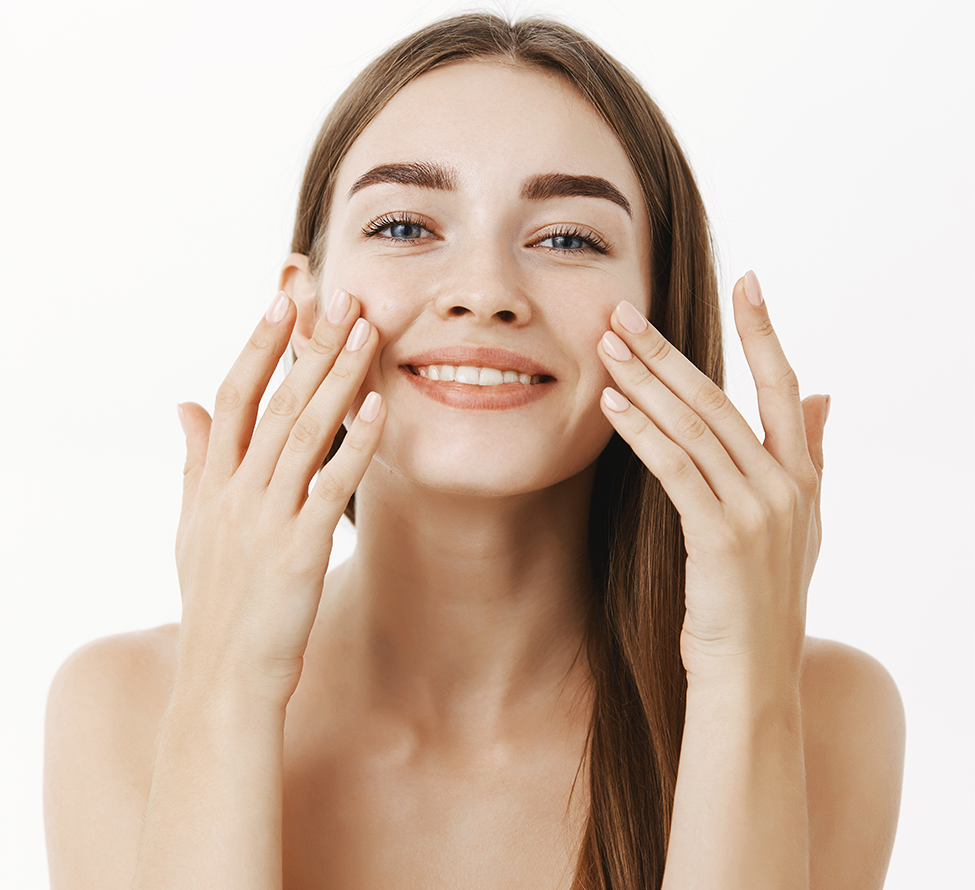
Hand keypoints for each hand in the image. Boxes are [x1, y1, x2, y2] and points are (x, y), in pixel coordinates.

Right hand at [175, 288, 385, 706]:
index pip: (234, 395)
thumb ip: (194, 461)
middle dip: (305, 344)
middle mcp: (235, 492)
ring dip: (336, 377)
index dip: (258, 343)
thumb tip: (183, 404)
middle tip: (336, 293)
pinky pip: (332, 487)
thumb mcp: (191, 528)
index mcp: (211, 483)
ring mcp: (265, 520)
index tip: (283, 297)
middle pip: (272, 401)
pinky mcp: (298, 551)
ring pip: (302, 432)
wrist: (220, 680)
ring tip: (365, 330)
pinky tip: (380, 406)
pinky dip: (356, 445)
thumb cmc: (213, 604)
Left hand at [596, 272, 828, 689]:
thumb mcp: (798, 526)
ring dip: (644, 381)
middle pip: (721, 397)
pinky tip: (612, 405)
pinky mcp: (721, 537)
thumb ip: (807, 455)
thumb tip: (823, 394)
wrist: (754, 678)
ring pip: (694, 426)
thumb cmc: (761, 602)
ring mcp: (758, 510)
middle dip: (668, 351)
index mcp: (803, 476)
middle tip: (624, 310)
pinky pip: (675, 469)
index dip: (766, 331)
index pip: (783, 385)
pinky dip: (642, 432)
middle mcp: (785, 486)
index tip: (750, 279)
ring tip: (607, 346)